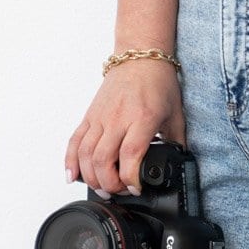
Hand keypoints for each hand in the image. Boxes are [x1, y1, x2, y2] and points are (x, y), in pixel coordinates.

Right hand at [64, 61, 186, 197]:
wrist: (140, 57)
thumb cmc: (158, 83)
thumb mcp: (175, 114)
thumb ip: (176, 141)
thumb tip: (178, 163)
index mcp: (142, 118)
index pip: (131, 155)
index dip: (131, 178)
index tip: (136, 188)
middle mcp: (118, 118)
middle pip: (103, 160)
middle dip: (109, 184)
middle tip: (119, 191)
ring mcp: (100, 117)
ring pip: (86, 154)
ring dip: (90, 177)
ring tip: (101, 188)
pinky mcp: (89, 116)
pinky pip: (74, 141)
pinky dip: (70, 161)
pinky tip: (72, 176)